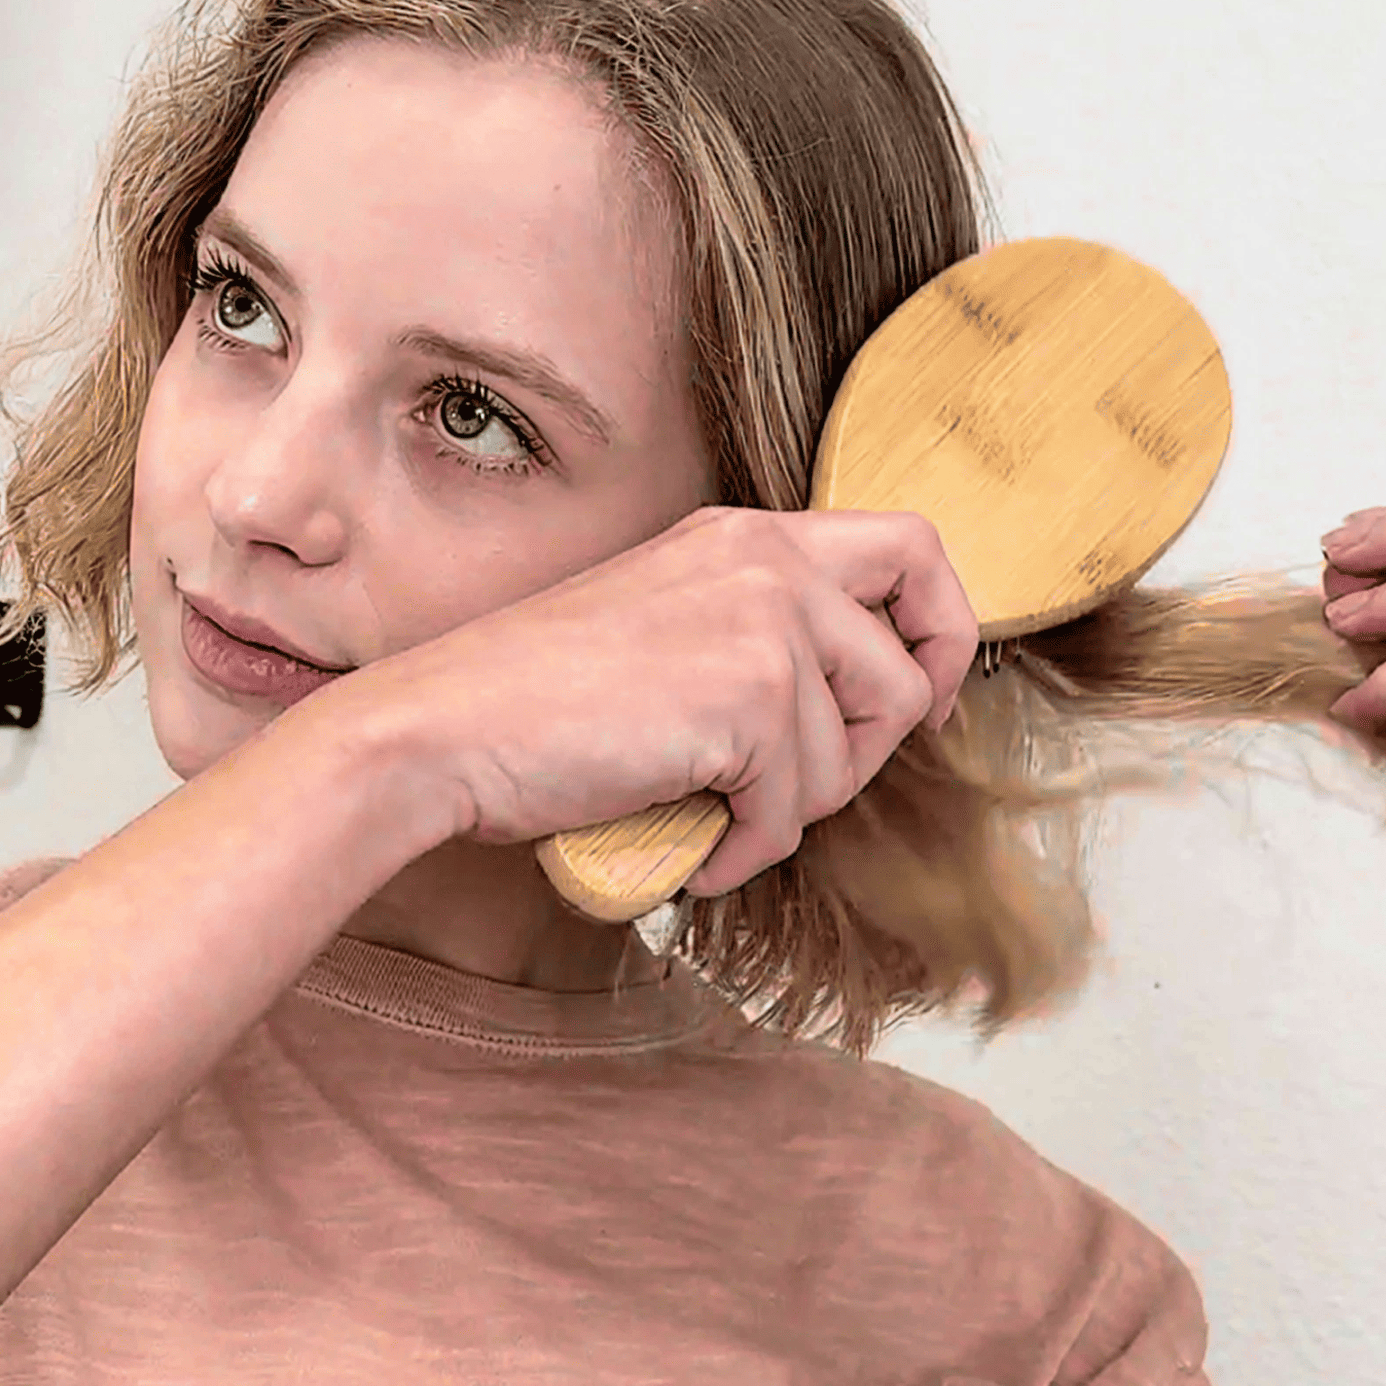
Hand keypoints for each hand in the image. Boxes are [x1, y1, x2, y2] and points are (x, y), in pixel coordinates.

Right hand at [344, 505, 979, 896]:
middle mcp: (769, 560)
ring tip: (711, 816)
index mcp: (748, 536)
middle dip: (876, 745)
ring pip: (856, 751)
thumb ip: (752, 638)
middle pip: (913, 662)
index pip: (913, 548)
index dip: (942, 630)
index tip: (919, 697)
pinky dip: (747, 849)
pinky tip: (691, 845)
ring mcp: (764, 622)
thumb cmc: (533, 702)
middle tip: (800, 783)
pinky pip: (796, 807)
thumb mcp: (666, 630)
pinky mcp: (750, 695)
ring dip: (792, 810)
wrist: (444, 729)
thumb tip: (841, 711)